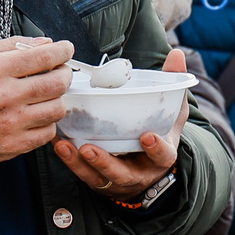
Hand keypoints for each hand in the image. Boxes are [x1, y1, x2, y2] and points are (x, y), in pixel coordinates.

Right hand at [0, 37, 75, 165]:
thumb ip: (12, 45)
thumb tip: (45, 43)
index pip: (43, 57)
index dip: (62, 51)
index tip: (66, 49)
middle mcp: (5, 96)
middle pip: (56, 83)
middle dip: (65, 73)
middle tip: (61, 72)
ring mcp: (11, 122)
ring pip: (56, 109)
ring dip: (57, 99)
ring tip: (47, 96)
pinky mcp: (13, 144)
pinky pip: (47, 132)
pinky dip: (47, 122)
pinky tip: (36, 116)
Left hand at [52, 47, 191, 199]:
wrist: (147, 169)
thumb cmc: (158, 135)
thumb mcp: (171, 115)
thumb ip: (173, 87)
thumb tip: (176, 54)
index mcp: (160, 157)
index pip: (162, 156)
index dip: (156, 148)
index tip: (147, 137)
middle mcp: (139, 173)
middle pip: (122, 173)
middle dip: (105, 162)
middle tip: (89, 148)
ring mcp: (116, 179)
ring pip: (97, 176)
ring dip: (79, 163)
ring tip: (65, 145)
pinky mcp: (97, 180)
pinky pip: (81, 173)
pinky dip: (68, 160)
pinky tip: (57, 143)